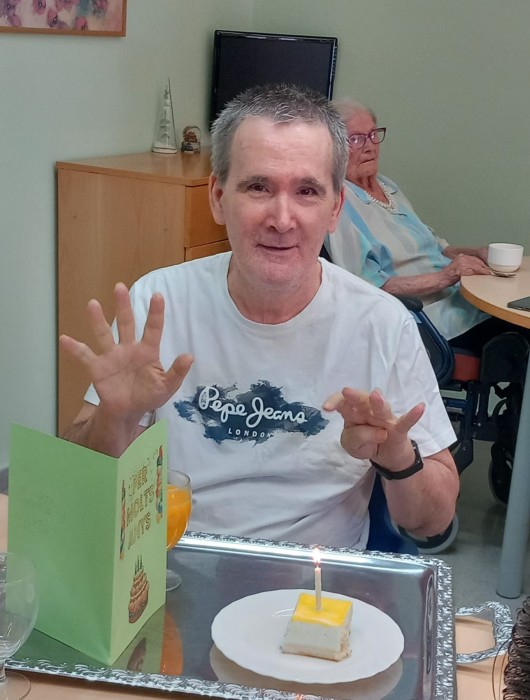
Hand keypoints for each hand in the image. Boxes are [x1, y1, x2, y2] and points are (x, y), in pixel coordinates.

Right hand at [59, 282, 192, 423]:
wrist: (128, 412)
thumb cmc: (149, 395)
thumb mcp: (167, 386)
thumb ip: (177, 372)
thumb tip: (189, 356)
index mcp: (147, 351)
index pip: (153, 328)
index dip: (156, 313)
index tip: (158, 295)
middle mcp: (128, 348)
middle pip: (126, 323)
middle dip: (123, 306)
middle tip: (120, 287)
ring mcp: (112, 356)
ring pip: (104, 334)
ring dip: (98, 319)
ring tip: (93, 303)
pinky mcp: (98, 367)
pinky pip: (85, 356)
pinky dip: (74, 348)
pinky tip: (64, 339)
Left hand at [323, 388, 424, 468]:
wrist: (387, 456)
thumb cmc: (366, 443)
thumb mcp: (352, 445)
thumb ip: (356, 437)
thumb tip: (376, 431)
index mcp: (354, 413)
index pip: (344, 402)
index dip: (335, 402)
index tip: (326, 408)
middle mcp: (369, 411)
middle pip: (362, 401)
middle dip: (354, 396)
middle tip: (346, 392)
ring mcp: (385, 419)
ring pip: (381, 409)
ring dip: (378, 403)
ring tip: (375, 396)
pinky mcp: (399, 429)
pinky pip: (406, 422)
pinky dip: (413, 415)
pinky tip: (420, 407)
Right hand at [441, 254, 490, 285]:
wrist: (440, 280)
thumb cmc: (448, 276)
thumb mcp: (458, 268)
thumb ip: (467, 267)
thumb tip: (478, 270)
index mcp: (461, 256)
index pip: (475, 259)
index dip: (483, 264)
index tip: (488, 268)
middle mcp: (461, 258)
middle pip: (477, 261)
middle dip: (485, 267)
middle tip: (491, 272)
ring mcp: (461, 263)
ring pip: (476, 266)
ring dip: (484, 270)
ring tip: (489, 274)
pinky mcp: (460, 270)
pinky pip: (473, 271)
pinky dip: (480, 273)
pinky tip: (484, 275)